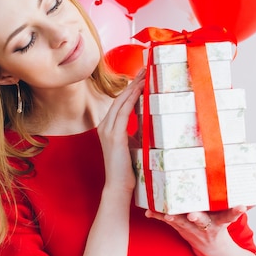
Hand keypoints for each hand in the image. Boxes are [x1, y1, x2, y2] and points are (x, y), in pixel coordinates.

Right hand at [98, 68, 145, 192]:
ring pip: (120, 101)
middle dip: (133, 82)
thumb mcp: (134, 144)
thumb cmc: (128, 168)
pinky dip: (132, 98)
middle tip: (146, 68)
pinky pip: (123, 111)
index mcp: (108, 127)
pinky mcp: (114, 136)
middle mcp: (105, 126)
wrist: (119, 186)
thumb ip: (138, 130)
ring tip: (145, 74)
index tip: (143, 76)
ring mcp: (108, 130)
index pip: (120, 102)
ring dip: (134, 86)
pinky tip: (140, 89)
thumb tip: (150, 118)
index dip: (131, 88)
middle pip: (119, 97)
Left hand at [145, 205, 247, 249]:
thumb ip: (237, 210)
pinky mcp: (181, 228)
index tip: (242, 207)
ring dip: (173, 217)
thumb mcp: (230, 220)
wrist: (213, 251)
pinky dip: (158, 216)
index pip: (230, 217)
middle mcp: (205, 227)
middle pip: (202, 221)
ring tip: (166, 214)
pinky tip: (148, 212)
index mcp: (220, 224)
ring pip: (182, 223)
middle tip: (193, 214)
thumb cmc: (220, 230)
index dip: (235, 212)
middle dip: (197, 218)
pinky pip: (168, 222)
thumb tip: (255, 199)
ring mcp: (192, 229)